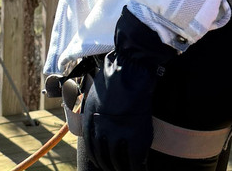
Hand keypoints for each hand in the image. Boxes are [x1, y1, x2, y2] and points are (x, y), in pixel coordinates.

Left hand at [82, 8, 176, 170]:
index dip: (98, 158)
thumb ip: (92, 110)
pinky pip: (135, 161)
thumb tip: (92, 120)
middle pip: (104, 158)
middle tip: (115, 169)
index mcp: (91, 122)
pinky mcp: (135, 137)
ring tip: (127, 170)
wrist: (130, 70)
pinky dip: (137, 168)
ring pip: (118, 162)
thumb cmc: (114, 77)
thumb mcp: (94, 94)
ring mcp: (118, 135)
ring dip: (122, 169)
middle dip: (109, 166)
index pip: (92, 148)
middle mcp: (102, 131)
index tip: (103, 163)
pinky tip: (140, 168)